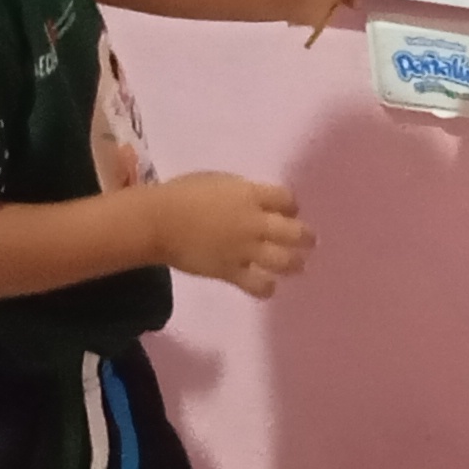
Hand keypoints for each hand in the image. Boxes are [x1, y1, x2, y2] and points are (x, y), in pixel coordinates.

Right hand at [152, 172, 312, 295]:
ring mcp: (245, 249)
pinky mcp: (232, 271)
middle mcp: (254, 223)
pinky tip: (268, 285)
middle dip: (306, 237)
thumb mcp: (219, 182)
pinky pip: (259, 284)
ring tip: (298, 265)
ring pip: (284, 261)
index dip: (292, 206)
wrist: (159, 221)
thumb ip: (242, 193)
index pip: (287, 199)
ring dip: (295, 263)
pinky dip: (267, 287)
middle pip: (294, 232)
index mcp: (250, 195)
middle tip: (308, 241)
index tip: (290, 211)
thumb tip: (257, 202)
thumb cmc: (183, 194)